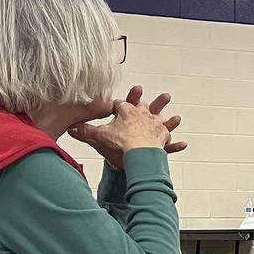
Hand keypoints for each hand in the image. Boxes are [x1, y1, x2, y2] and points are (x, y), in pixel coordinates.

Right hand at [68, 86, 186, 168]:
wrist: (137, 157)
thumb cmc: (118, 145)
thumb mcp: (98, 137)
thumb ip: (84, 131)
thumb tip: (69, 128)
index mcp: (128, 112)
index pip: (122, 104)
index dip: (119, 103)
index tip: (117, 103)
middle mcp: (144, 117)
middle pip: (147, 107)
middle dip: (154, 102)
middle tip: (164, 95)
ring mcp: (155, 129)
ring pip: (163, 122)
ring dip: (170, 120)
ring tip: (177, 117)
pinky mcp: (161, 143)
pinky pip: (169, 145)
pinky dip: (176, 145)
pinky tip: (184, 144)